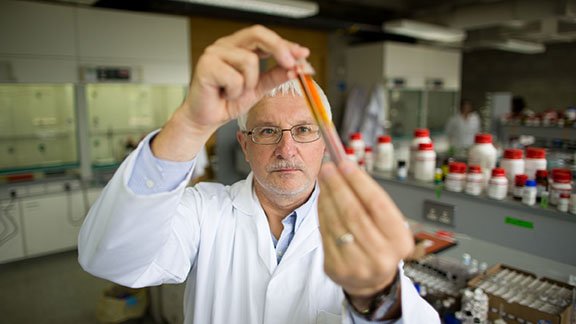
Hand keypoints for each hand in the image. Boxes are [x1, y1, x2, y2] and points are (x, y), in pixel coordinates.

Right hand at [152, 25, 308, 160]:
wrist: (206, 119)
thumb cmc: (227, 101)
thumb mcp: (259, 88)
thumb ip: (275, 76)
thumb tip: (296, 67)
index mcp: (239, 47)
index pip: (266, 37)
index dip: (286, 44)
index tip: (303, 54)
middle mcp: (226, 45)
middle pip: (258, 35)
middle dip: (279, 49)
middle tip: (291, 65)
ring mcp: (215, 53)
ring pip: (249, 61)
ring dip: (249, 83)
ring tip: (236, 92)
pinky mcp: (206, 65)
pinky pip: (235, 77)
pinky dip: (235, 91)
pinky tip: (225, 94)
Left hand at [318, 160, 413, 300]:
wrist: (371, 280)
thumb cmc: (380, 243)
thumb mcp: (387, 224)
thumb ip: (370, 199)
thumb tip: (346, 168)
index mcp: (399, 241)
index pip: (377, 204)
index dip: (359, 182)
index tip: (345, 163)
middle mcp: (380, 256)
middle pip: (354, 213)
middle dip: (338, 186)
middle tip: (328, 167)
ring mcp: (357, 265)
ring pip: (336, 222)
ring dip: (327, 196)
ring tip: (323, 180)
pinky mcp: (336, 268)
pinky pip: (324, 234)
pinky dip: (321, 212)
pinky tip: (321, 199)